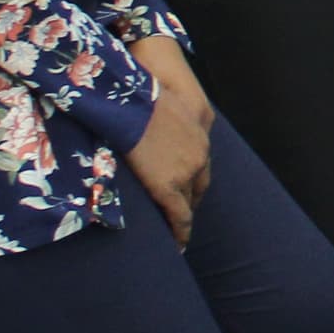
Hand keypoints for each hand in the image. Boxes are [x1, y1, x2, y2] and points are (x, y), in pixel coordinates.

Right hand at [122, 32, 214, 248]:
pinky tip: (178, 244)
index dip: (193, 173)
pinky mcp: (170, 185)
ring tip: (178, 230)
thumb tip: (144, 111)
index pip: (199, 156)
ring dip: (185, 213)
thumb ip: (158, 107)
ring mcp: (188, 169)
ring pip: (191, 199)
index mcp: (199, 125)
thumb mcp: (159, 92)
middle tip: (183, 209)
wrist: (132, 99)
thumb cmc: (138, 88)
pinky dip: (180, 230)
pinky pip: (180, 216)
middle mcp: (200, 150)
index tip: (187, 184)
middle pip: (201, 181)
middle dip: (192, 195)